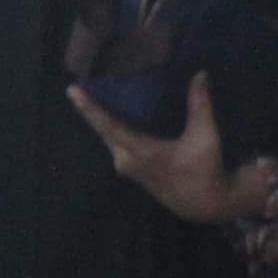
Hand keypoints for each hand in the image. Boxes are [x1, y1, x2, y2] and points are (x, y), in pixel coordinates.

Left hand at [69, 74, 277, 227]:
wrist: (203, 204)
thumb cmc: (204, 170)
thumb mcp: (204, 137)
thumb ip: (200, 104)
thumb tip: (199, 73)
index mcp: (142, 153)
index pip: (109, 127)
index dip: (90, 109)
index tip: (73, 92)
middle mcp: (128, 160)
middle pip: (102, 130)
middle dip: (90, 107)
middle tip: (78, 83)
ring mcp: (127, 165)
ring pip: (108, 135)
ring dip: (100, 115)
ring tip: (92, 90)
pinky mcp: (131, 167)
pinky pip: (114, 140)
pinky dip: (110, 124)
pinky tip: (111, 107)